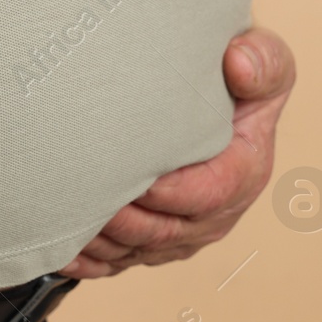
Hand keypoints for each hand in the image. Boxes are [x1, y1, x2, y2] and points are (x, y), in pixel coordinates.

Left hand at [58, 27, 296, 278]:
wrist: (215, 89)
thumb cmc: (235, 74)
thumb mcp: (263, 58)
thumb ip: (263, 60)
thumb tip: (239, 64)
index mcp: (246, 172)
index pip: (207, 194)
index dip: (165, 190)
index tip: (128, 172)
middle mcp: (217, 212)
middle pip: (162, 231)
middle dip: (118, 218)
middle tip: (76, 194)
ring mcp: (183, 233)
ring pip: (134, 251)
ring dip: (97, 240)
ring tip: (59, 215)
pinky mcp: (154, 243)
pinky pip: (117, 263)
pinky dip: (87, 260)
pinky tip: (58, 247)